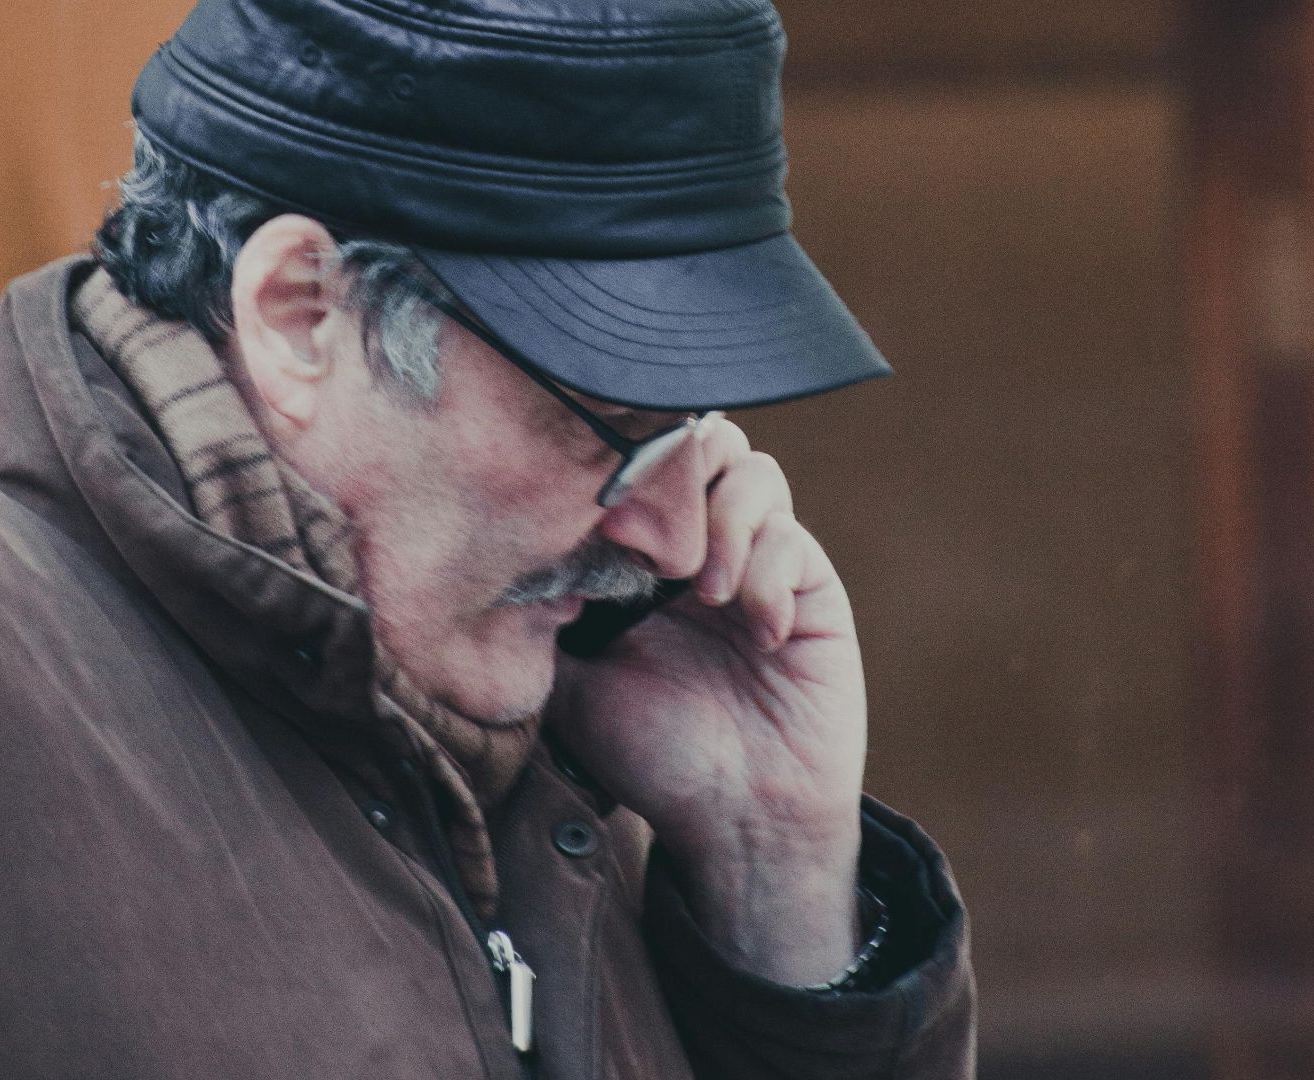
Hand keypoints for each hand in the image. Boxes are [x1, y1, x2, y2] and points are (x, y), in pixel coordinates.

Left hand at [549, 417, 866, 983]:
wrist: (738, 819)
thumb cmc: (653, 756)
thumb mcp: (570, 686)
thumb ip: (543, 618)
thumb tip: (503, 552)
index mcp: (642, 557)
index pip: (638, 467)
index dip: (618, 467)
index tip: (594, 511)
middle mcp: (701, 544)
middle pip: (702, 439)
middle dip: (680, 468)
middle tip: (656, 530)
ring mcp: (758, 560)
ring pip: (753, 470)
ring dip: (725, 520)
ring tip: (704, 594)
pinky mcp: (810, 587)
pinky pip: (791, 537)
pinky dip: (767, 573)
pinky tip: (756, 632)